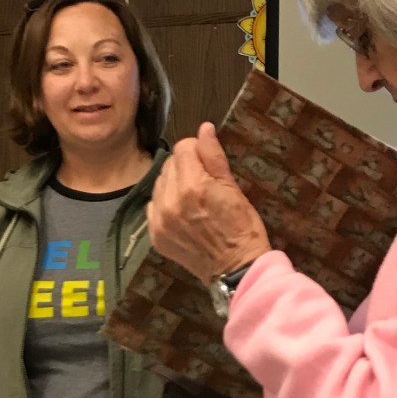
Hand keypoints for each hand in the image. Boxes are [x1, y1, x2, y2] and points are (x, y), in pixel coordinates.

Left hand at [148, 122, 270, 283]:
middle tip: (204, 183)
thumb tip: (204, 129)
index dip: (197, 150)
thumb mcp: (233, 188)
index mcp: (193, 186)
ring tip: (193, 199)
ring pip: (159, 183)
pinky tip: (182, 213)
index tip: (208, 162)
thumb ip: (214, 156)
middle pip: (170, 164)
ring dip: (174, 184)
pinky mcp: (155, 235)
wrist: (236, 269)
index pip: (183, 148)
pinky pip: (153, 205)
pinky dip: (165, 204)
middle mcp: (171, 201)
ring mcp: (160, 220)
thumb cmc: (242, 228)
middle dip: (186, 167)